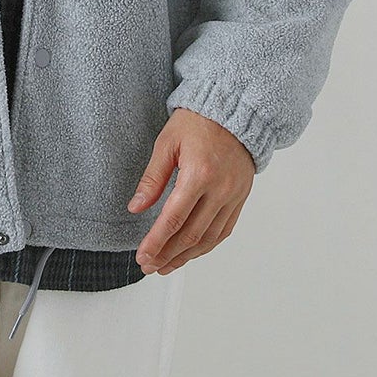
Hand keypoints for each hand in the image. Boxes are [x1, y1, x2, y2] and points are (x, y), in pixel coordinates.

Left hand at [128, 106, 255, 274]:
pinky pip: (224, 231)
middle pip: (192, 235)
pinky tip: (190, 252)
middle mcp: (220, 189)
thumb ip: (152, 178)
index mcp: (199, 173)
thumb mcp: (167, 142)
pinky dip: (206, 246)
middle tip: (149, 265)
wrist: (233, 111)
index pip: (174, 219)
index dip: (156, 242)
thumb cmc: (198, 121)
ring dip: (186, 257)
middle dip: (167, 254)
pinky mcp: (240, 198)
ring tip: (166, 265)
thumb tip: (136, 206)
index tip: (143, 256)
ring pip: (209, 239)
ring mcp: (233, 196)